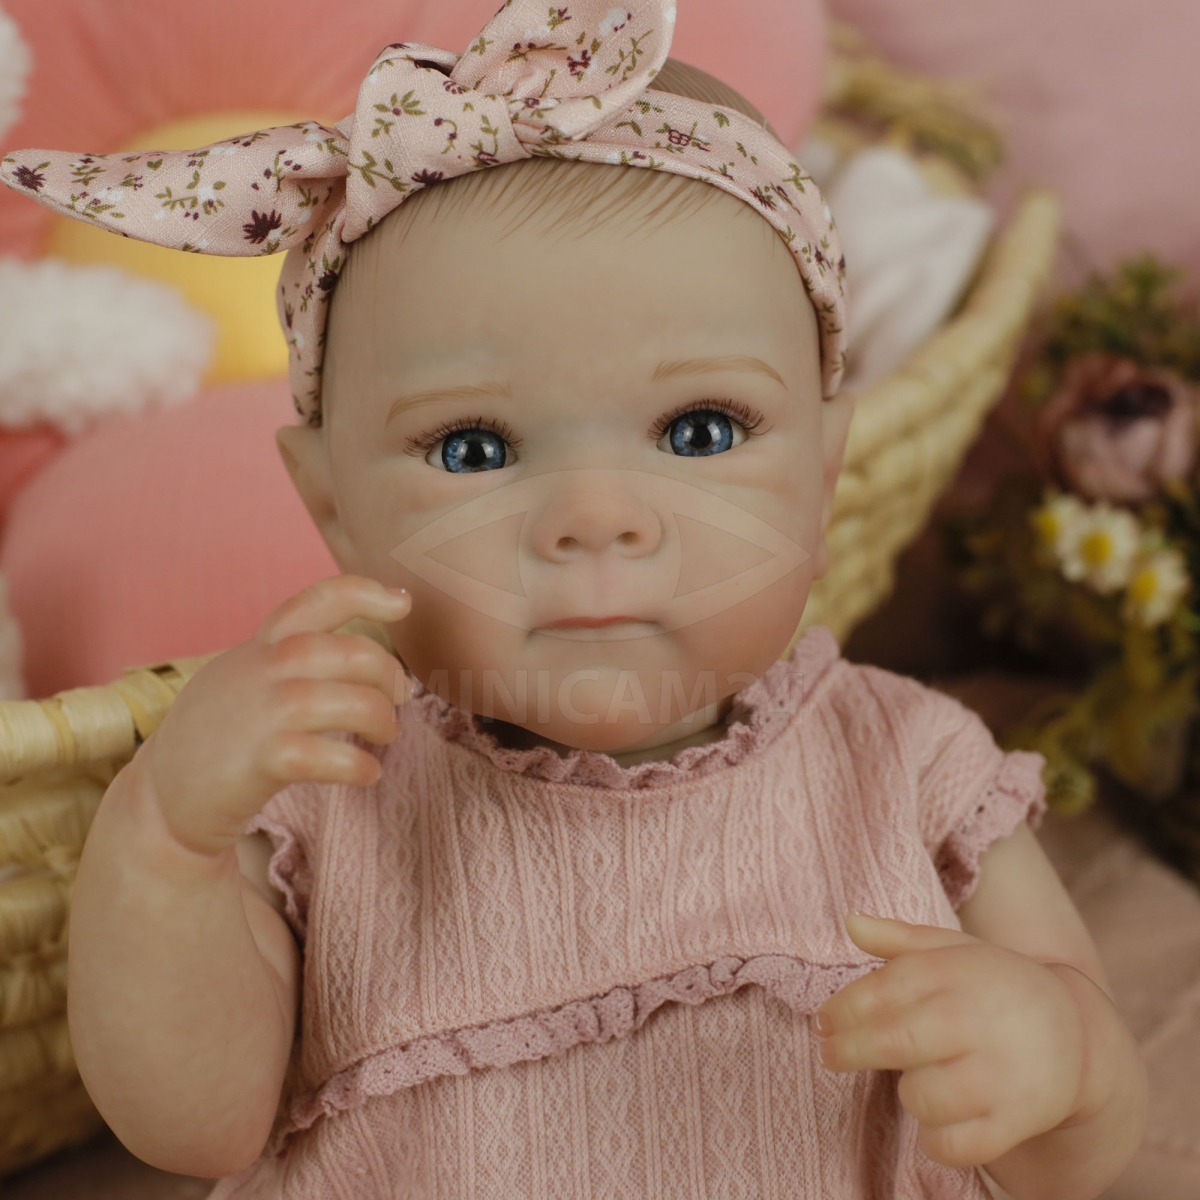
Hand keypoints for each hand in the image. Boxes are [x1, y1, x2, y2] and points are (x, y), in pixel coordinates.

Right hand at [143, 574, 412, 857]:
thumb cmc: (218, 738)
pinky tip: (369, 773)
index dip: (366, 593)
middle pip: (346, 651)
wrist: (161, 800)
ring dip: (381, 718)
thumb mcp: (245, 678)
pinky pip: (327, 756)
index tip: (402, 603)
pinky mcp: (260, 761)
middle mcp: (260, 670)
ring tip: (388, 736)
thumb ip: (290, 658)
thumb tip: (363, 657)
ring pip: (345, 700)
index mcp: (260, 647)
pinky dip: (359, 765)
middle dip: (387, 672)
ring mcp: (260, 715)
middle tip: (401, 697)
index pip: (316, 601)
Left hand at [815, 913, 1086, 1169]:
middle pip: (891, 1043)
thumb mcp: (952, 950)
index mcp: (954, 973)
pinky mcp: (1015, 1121)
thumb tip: (850, 921)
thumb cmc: (994, 987)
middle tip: (829, 1055)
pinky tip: (939, 1121)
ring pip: (920, 1098)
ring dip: (908, 1095)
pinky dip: (937, 1141)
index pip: (880, 991)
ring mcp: (997, 1074)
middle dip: (849, 1051)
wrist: (1074, 1033)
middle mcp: (974, 1021)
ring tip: (916, 1081)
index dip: (842, 1010)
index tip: (822, 1022)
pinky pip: (955, 1146)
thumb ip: (898, 937)